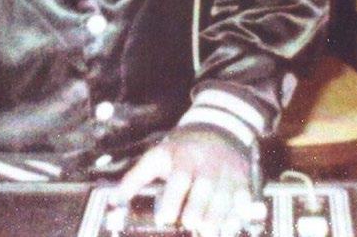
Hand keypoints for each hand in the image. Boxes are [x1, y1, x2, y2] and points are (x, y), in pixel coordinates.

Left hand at [114, 128, 250, 236]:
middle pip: (203, 192)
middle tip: (189, 223)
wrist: (217, 129)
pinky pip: (242, 201)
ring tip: (205, 230)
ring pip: (224, 198)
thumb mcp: (158, 157)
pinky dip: (236, 215)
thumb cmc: (181, 150)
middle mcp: (206, 166)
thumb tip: (114, 201)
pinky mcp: (241, 181)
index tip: (164, 219)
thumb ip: (136, 178)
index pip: (179, 179)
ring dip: (215, 218)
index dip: (172, 201)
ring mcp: (225, 174)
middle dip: (195, 212)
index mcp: (183, 159)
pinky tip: (228, 226)